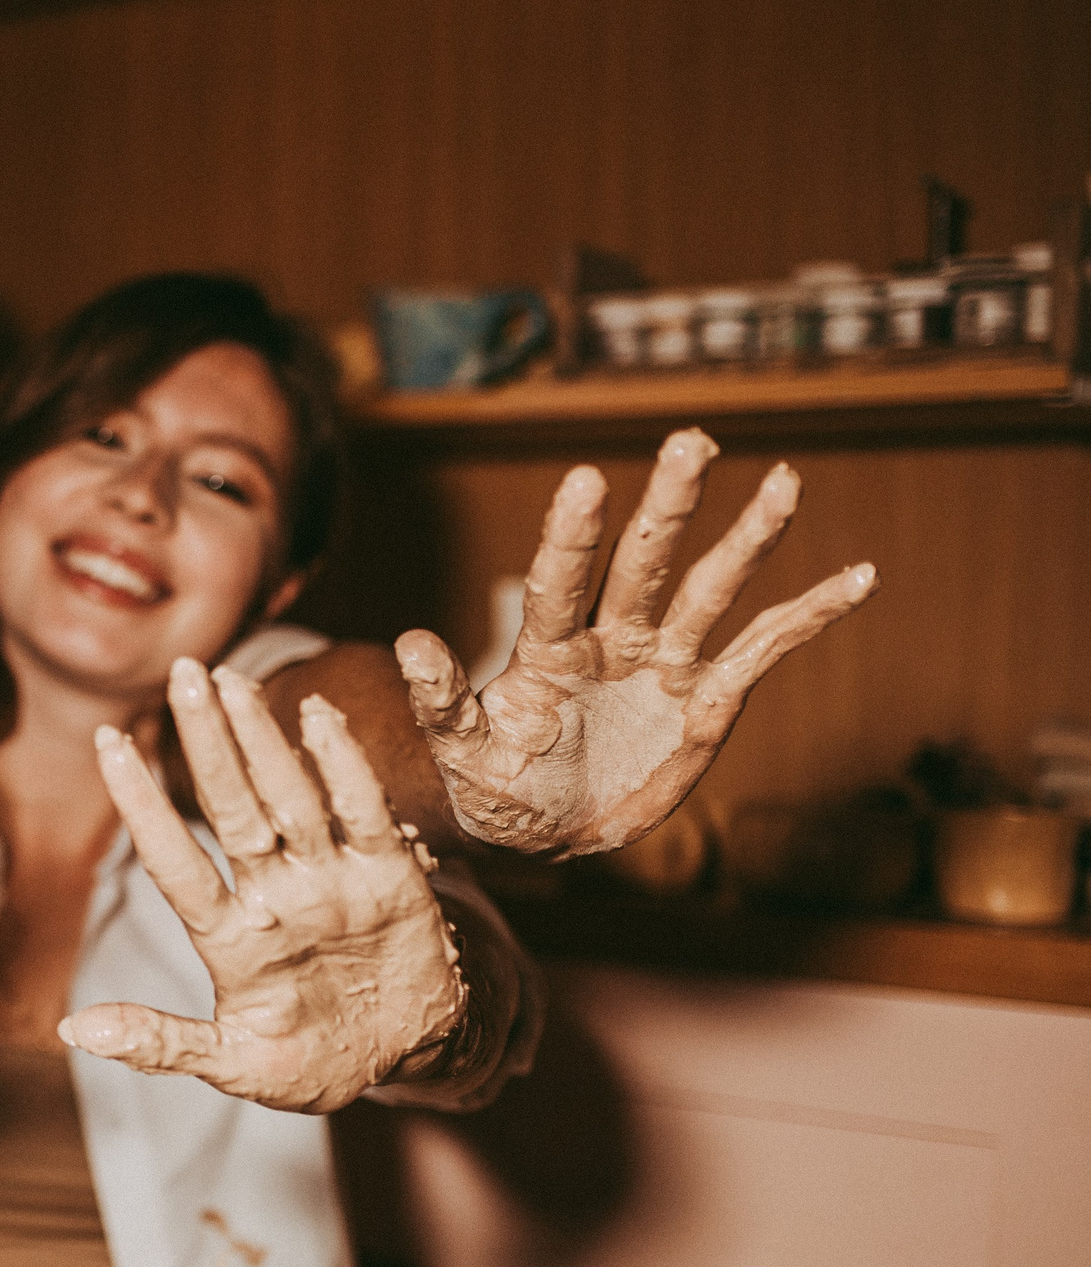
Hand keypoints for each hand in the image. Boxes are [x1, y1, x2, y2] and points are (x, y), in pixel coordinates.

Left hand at [61, 658, 466, 1113]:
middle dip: (205, 741)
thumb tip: (74, 1032)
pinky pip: (362, 813)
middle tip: (183, 672)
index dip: (142, 802)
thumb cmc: (311, 1063)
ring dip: (261, 739)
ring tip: (231, 681)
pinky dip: (344, 766)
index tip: (106, 741)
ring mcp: (327, 879)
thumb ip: (162, 1044)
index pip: (174, 858)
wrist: (408, 1056)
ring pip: (288, 796)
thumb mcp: (235, 1065)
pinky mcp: (387, 877)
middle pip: (231, 806)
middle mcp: (273, 892)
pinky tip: (319, 716)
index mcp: (228, 935)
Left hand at [396, 428, 876, 856]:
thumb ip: (441, 702)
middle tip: (690, 439)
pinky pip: (763, 648)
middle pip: (643, 562)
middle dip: (668, 505)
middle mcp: (610, 639)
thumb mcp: (459, 755)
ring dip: (747, 539)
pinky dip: (810, 616)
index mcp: (547, 650)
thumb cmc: (493, 786)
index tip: (583, 481)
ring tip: (783, 481)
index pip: (558, 582)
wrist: (544, 828)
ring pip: (708, 588)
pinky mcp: (705, 698)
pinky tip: (858, 576)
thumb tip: (408, 642)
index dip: (571, 537)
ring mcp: (661, 662)